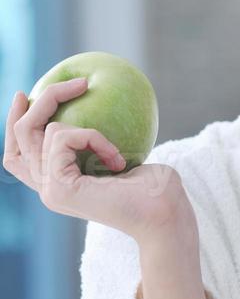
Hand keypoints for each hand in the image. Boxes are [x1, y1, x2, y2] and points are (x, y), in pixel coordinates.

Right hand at [3, 78, 192, 242]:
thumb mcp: (120, 157)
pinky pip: (63, 136)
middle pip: (21, 136)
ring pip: (45, 129)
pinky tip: (116, 162)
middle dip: (43, 102)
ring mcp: (49, 190)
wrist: (164, 215)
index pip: (16, 156)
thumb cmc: (155, 189)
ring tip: (115, 154)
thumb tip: (91, 106)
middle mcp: (47, 190)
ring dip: (88, 130)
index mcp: (58, 185)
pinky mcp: (57, 186)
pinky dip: (93, 137)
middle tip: (79, 84)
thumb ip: (96, 144)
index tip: (26, 94)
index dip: (13, 123)